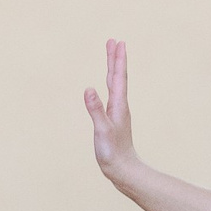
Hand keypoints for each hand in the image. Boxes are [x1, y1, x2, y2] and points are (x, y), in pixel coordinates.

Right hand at [83, 38, 141, 180]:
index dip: (117, 59)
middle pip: (117, 77)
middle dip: (115, 58)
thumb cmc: (113, 151)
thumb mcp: (101, 130)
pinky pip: (111, 95)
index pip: (117, 77)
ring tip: (111, 56)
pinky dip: (109, 84)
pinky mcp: (113, 119)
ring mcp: (117, 112)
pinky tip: (106, 85)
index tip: (117, 42)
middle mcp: (120, 105)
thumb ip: (95, 109)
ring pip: (115, 85)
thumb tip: (88, 88)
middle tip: (114, 41)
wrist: (123, 168)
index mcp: (118, 105)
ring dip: (113, 69)